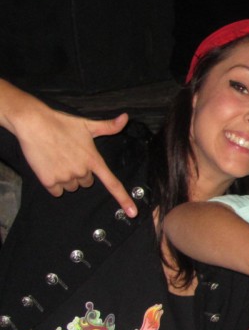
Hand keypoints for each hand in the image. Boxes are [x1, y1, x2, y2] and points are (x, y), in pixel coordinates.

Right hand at [3, 83, 136, 216]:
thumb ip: (109, 126)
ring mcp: (65, 177)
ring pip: (71, 186)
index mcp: (94, 160)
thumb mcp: (88, 125)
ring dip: (67, 178)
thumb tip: (126, 117)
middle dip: (81, 173)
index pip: (113, 183)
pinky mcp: (49, 181)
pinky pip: (56, 191)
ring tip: (59, 159)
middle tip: (70, 157)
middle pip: (86, 182)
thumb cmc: (62, 123)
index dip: (123, 199)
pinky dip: (53, 183)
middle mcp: (82, 171)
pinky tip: (49, 167)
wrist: (34, 124)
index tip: (132, 212)